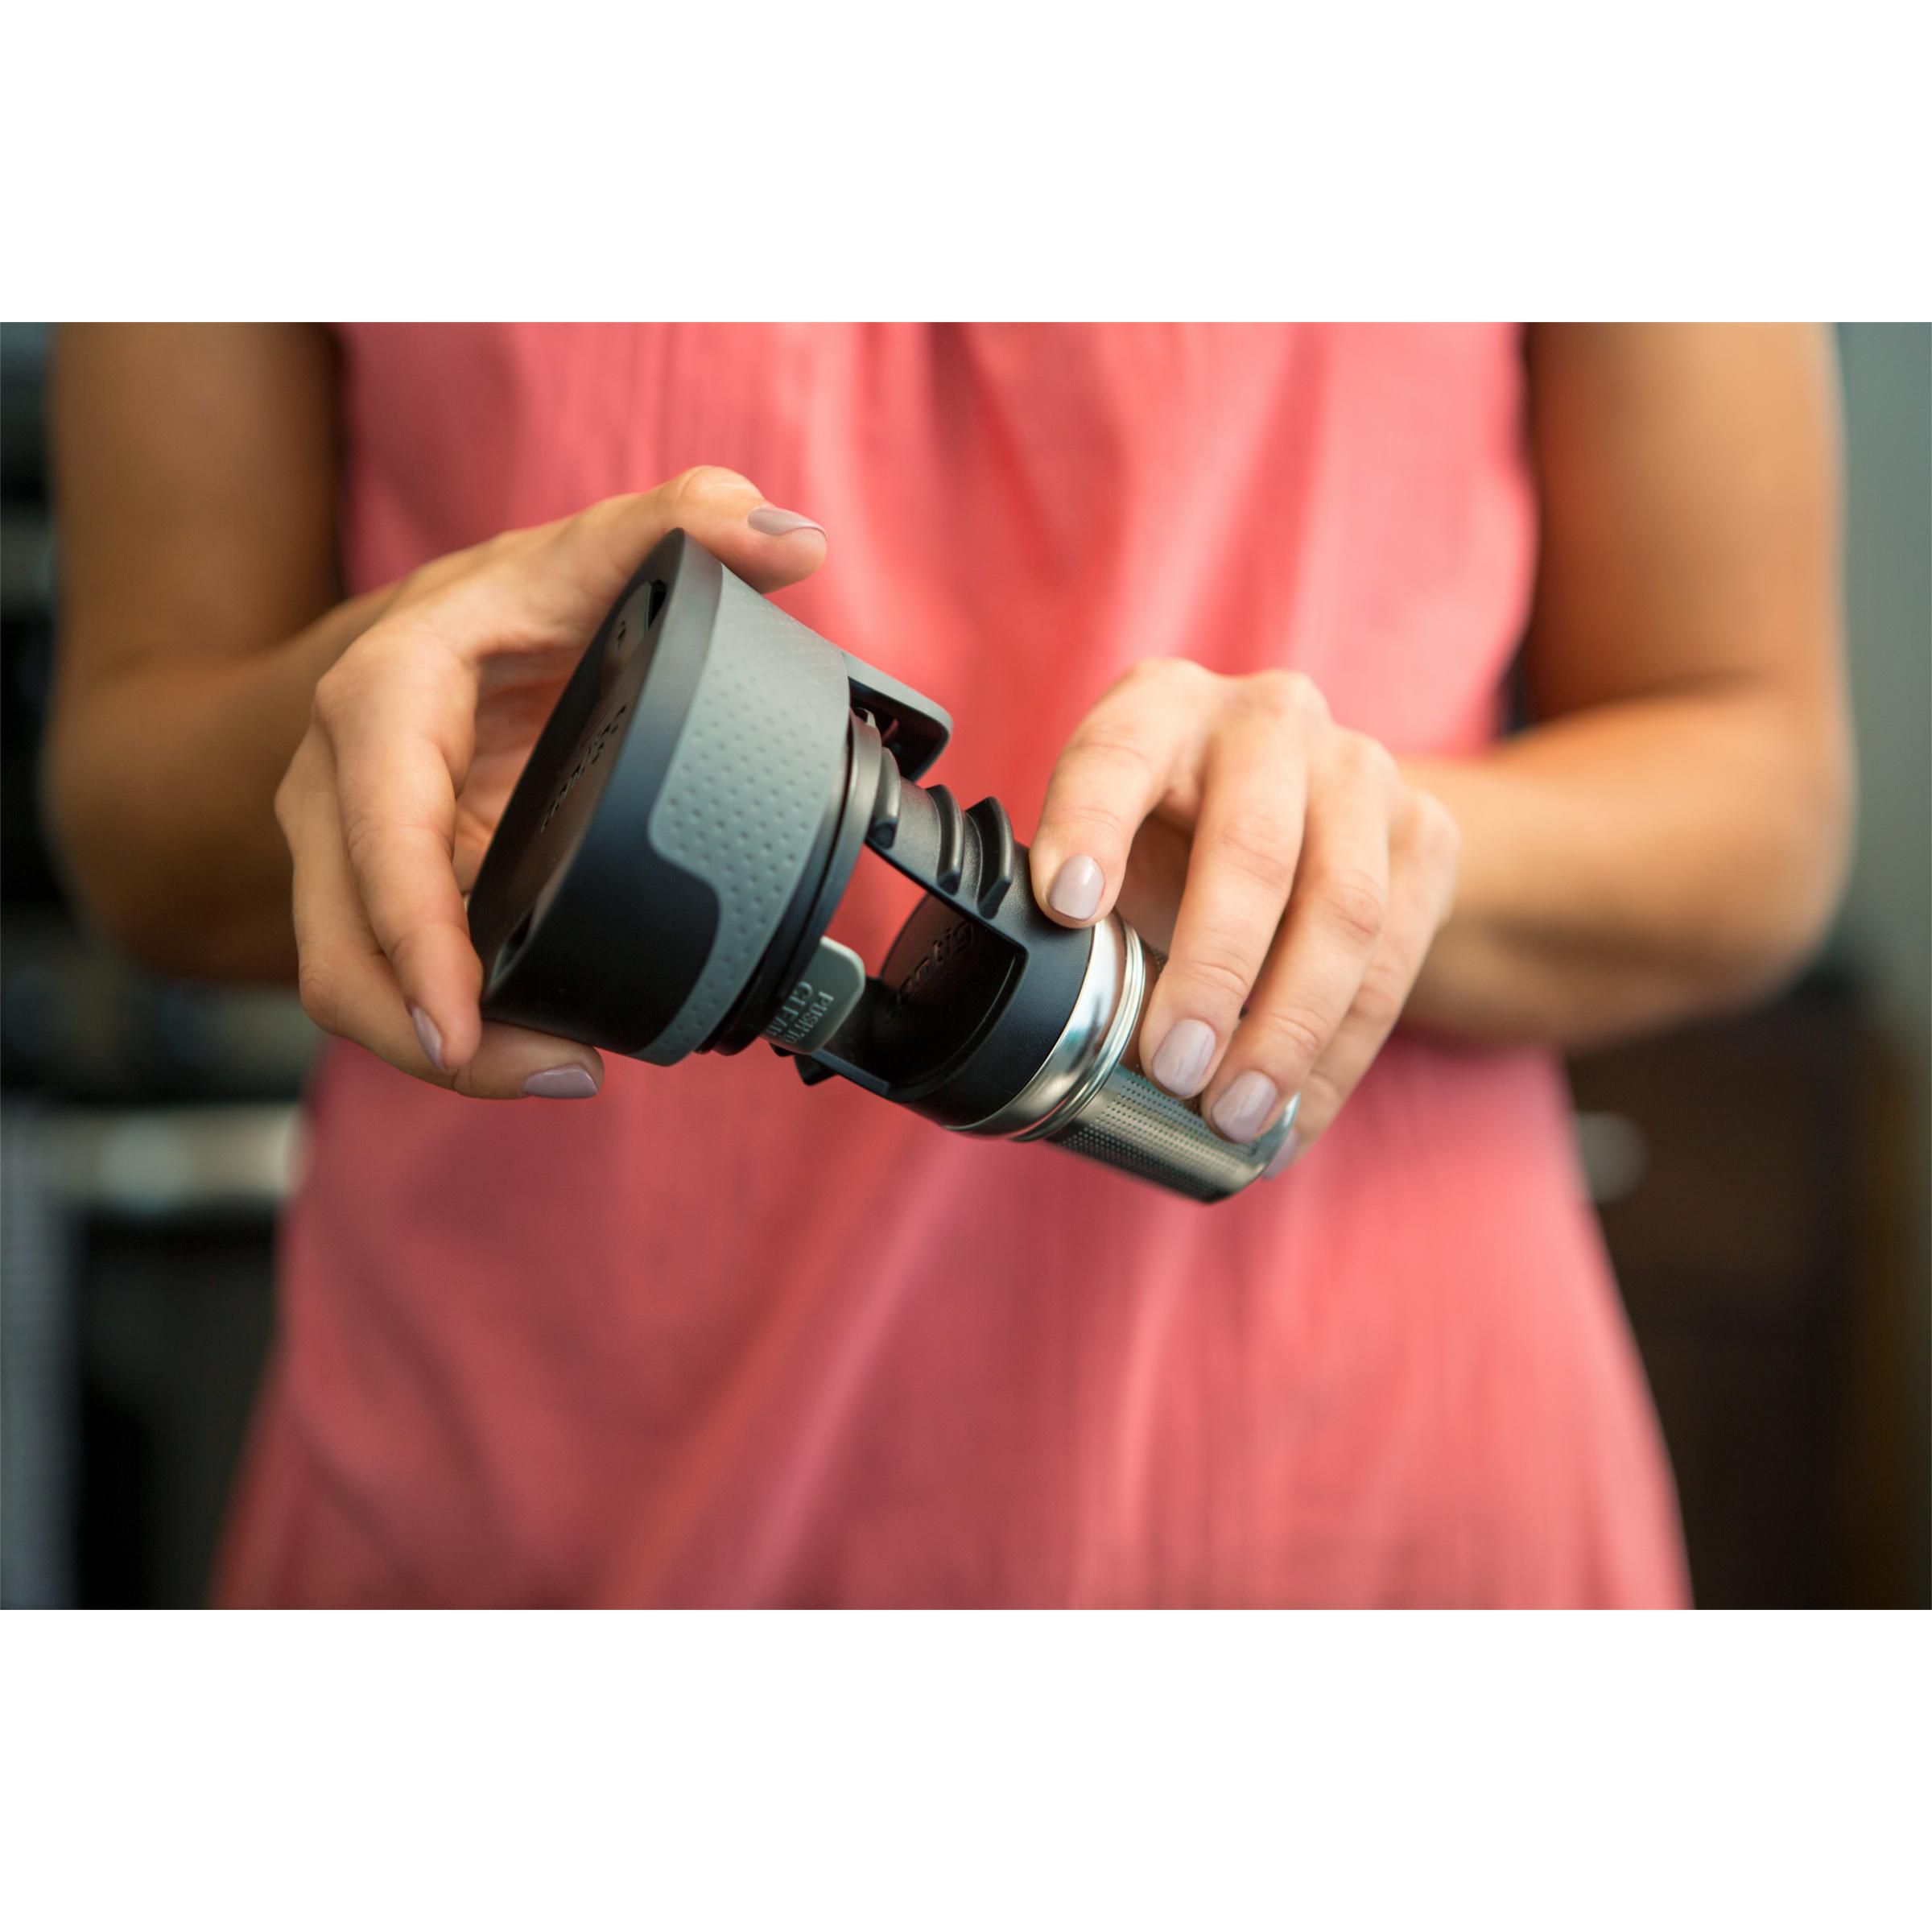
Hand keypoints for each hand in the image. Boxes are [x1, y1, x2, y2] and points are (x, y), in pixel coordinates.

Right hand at [275, 469, 828, 1096]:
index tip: (458, 1024)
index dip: (414, 937)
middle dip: (434, 1035)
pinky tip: (545, 1047)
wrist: (426, 635)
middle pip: (345, 947)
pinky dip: (466, 1029)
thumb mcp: (588, 548)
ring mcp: (350, 855)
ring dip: (453, 1053)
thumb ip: (688, 525)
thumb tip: (794, 540)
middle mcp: (340, 788)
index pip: (380, 833)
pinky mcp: (383, 901)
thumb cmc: (510, 605)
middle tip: (561, 1074)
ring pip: (356, 983)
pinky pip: (399, 983)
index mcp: (384, 701)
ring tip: (567, 1073)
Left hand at [1027, 661, 1459, 1168]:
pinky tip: (1292, 1119)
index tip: (1067, 908)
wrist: (1307, 812)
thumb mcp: (1111, 846)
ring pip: (1343, 909)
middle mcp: (1267, 720)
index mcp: (1160, 707)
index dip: (1092, 828)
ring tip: (1236, 1115)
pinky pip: (1395, 959)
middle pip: (1253, 848)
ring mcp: (1359, 771)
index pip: (1117, 756)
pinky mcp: (1426, 833)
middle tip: (1174, 1069)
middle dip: (1213, 972)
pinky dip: (1339, 1056)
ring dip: (1288, 1031)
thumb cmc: (1171, 839)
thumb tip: (1037, 1028)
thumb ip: (1075, 911)